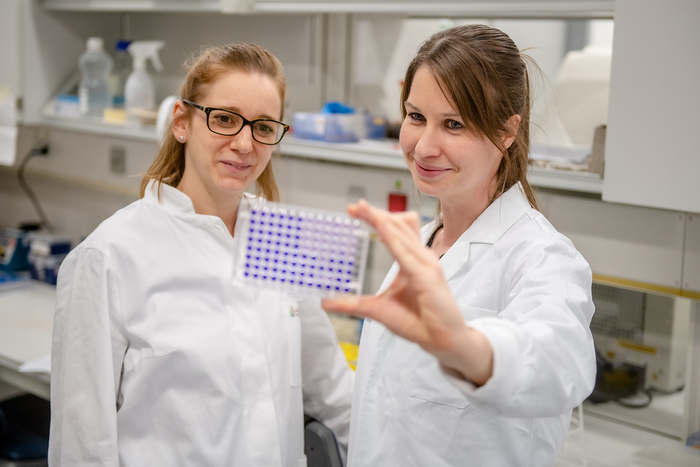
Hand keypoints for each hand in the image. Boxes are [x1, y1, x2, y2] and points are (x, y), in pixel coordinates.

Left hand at [322, 200, 492, 384]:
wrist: (443, 341)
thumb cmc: (417, 322)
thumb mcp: (377, 309)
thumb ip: (353, 303)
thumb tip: (325, 302)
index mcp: (411, 261)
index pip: (394, 230)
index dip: (376, 217)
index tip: (355, 209)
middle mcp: (420, 257)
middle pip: (399, 224)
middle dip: (375, 213)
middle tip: (354, 206)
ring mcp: (426, 264)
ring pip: (403, 231)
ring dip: (382, 219)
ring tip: (364, 210)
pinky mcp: (427, 276)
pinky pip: (407, 252)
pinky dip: (393, 238)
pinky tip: (380, 229)